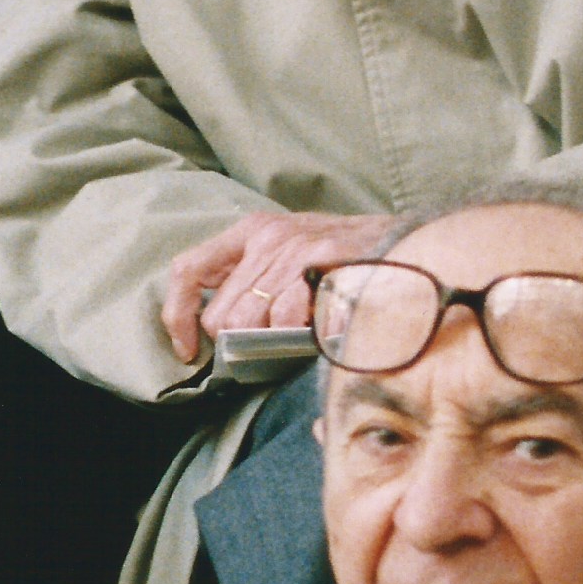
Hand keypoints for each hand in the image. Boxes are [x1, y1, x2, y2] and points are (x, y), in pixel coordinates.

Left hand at [160, 207, 392, 364]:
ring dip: (277, 343)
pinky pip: (290, 320)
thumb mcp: (290, 256)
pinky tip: (325, 331)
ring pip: (253, 323)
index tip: (189, 351)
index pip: (188, 270)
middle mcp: (266, 237)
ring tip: (304, 334)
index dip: (178, 316)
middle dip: (242, 342)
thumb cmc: (342, 259)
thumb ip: (254, 282)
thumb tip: (218, 334)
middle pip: (221, 315)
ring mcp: (294, 247)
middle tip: (274, 345)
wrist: (405, 241)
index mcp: (250, 232)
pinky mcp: (322, 261)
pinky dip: (304, 337)